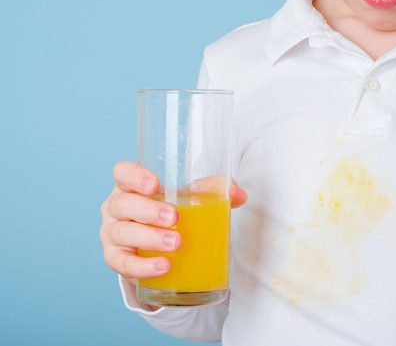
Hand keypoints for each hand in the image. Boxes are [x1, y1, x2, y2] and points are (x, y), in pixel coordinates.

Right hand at [99, 160, 247, 282]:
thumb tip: (238, 194)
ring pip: (121, 233)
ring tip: (175, 244)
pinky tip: (163, 267)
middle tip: (174, 218)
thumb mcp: (191, 198)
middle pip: (122, 204)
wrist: (157, 245)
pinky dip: (142, 267)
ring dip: (148, 239)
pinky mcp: (115, 259)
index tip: (154, 184)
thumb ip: (214, 191)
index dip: (134, 176)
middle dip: (148, 211)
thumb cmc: (173, 211)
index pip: (122, 172)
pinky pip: (122, 264)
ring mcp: (112, 233)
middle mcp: (117, 206)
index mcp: (131, 185)